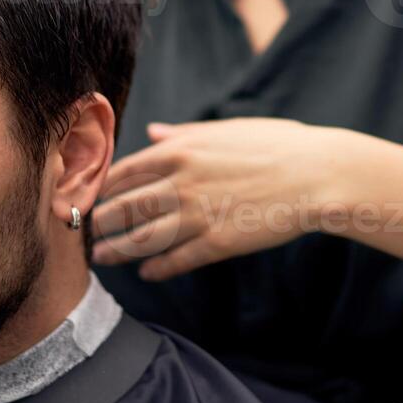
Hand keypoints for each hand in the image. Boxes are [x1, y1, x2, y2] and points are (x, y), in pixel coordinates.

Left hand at [90, 117, 348, 280]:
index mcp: (181, 151)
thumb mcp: (227, 129)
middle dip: (100, 222)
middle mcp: (182, 183)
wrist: (317, 175)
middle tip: (85, 233)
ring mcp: (198, 215)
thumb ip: (184, 133)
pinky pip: (177, 259)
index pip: (124, 172)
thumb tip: (152, 131)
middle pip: (125, 207)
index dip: (102, 188)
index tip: (91, 198)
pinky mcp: (218, 243)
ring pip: (143, 238)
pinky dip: (157, 268)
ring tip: (102, 258)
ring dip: (117, 250)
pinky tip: (146, 272)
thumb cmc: (277, 145)